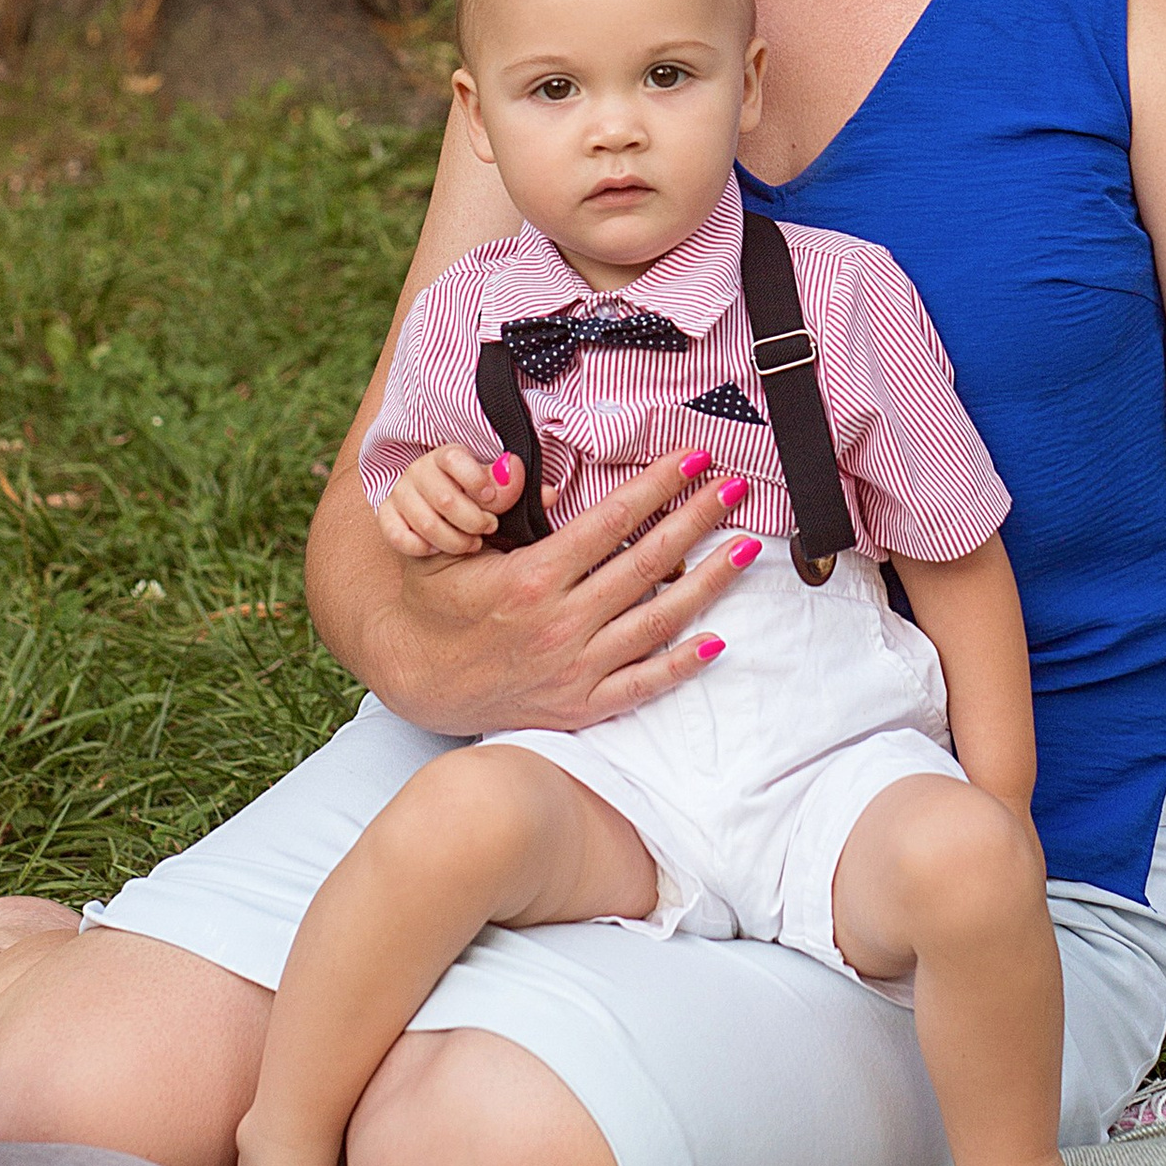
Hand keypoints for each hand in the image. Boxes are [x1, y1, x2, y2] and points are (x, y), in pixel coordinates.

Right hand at [338, 446, 758, 733]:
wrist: (419, 681)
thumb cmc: (438, 603)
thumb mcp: (443, 547)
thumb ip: (486, 505)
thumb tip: (524, 465)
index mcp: (531, 580)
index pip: (610, 523)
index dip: (655, 487)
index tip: (692, 458)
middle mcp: (560, 625)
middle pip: (646, 564)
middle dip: (696, 520)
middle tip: (735, 488)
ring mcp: (575, 670)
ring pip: (658, 621)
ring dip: (709, 582)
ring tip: (747, 547)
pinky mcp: (580, 707)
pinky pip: (643, 685)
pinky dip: (683, 665)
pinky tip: (719, 639)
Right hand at [378, 446, 515, 560]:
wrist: (448, 522)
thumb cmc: (474, 502)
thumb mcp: (494, 493)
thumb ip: (505, 485)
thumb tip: (510, 467)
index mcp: (446, 455)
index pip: (455, 459)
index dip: (477, 481)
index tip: (491, 498)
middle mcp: (419, 470)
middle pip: (445, 500)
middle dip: (473, 521)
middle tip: (488, 527)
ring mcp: (401, 493)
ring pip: (426, 523)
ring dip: (455, 541)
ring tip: (472, 543)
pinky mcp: (386, 515)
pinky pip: (398, 536)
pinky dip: (422, 548)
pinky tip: (438, 550)